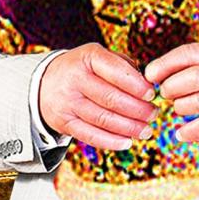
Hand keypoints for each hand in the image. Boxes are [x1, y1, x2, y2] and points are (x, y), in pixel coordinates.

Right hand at [39, 44, 157, 149]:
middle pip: (111, 98)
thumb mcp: (99, 57)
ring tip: (146, 130)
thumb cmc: (83, 69)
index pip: (115, 71)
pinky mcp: (63, 122)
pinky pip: (90, 135)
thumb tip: (147, 84)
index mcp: (87, 57)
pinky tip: (127, 142)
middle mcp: (74, 79)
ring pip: (103, 119)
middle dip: (138, 109)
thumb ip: (123, 66)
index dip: (136, 85)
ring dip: (129, 128)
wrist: (44, 83)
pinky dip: (111, 141)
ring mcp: (67, 102)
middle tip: (153, 114)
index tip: (152, 94)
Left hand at [144, 43, 198, 143]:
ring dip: (183, 107)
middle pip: (197, 76)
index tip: (150, 74)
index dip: (166, 63)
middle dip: (174, 86)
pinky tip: (182, 132)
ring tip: (179, 109)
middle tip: (166, 94)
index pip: (190, 53)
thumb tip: (156, 73)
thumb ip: (195, 65)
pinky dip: (192, 131)